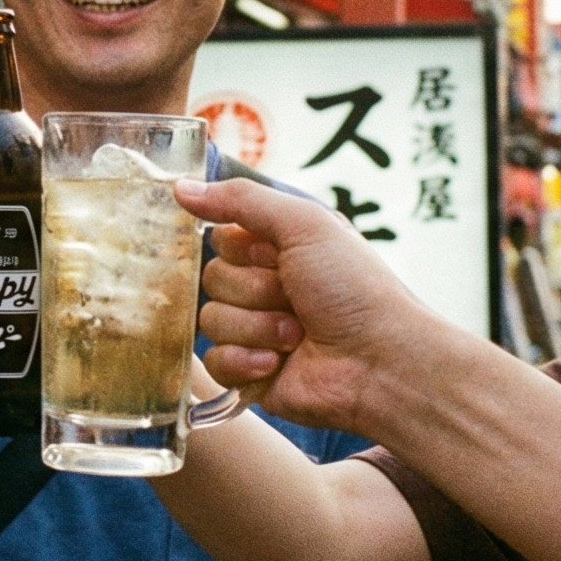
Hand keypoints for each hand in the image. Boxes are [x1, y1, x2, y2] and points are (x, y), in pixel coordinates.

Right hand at [175, 178, 449, 435]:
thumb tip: (181, 187)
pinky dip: (247, 361)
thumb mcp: (304, 225)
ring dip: (258, 327)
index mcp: (277, 249)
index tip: (277, 256)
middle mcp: (263, 287)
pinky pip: (215, 361)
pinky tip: (279, 363)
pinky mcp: (248, 372)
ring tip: (297, 335)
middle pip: (211, 278)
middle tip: (295, 298)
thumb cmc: (354, 288)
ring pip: (211, 319)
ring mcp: (255, 331)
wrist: (379, 362)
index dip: (243, 250)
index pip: (220, 238)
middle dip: (255, 290)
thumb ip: (242, 200)